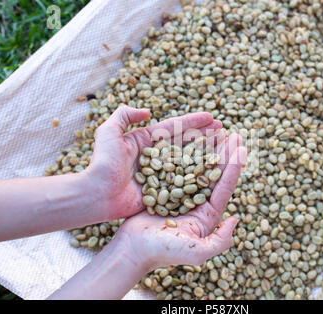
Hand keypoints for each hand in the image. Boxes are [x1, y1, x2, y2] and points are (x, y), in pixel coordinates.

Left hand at [84, 104, 221, 220]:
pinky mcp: (163, 191)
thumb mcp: (108, 131)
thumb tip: (147, 111)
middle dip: (205, 136)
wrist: (97, 194)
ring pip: (189, 161)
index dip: (194, 122)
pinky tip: (215, 171)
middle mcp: (157, 157)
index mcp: (146, 140)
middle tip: (224, 131)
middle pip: (186, 143)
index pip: (175, 127)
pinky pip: (184, 182)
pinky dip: (199, 177)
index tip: (211, 117)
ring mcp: (161, 174)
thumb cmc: (102, 162)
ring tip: (224, 146)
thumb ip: (124, 115)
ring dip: (207, 154)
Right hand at [115, 133, 246, 270]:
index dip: (234, 166)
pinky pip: (177, 168)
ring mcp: (181, 195)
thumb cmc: (163, 252)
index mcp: (207, 215)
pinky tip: (188, 140)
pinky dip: (184, 154)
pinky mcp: (165, 190)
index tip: (241, 147)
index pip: (224, 186)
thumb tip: (236, 218)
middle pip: (214, 174)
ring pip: (197, 168)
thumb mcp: (197, 252)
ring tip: (215, 132)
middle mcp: (197, 204)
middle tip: (233, 134)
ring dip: (207, 150)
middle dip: (224, 154)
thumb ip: (221, 240)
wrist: (132, 250)